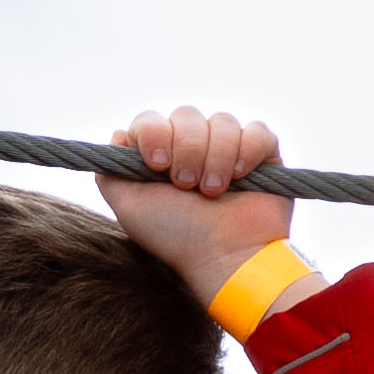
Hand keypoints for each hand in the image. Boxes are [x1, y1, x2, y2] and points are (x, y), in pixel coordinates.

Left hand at [95, 104, 294, 287]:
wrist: (224, 258)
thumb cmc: (177, 237)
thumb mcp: (130, 208)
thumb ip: (111, 172)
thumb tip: (120, 134)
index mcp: (161, 155)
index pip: (151, 120)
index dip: (154, 134)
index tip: (157, 164)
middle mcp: (194, 147)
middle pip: (186, 115)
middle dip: (187, 149)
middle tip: (187, 185)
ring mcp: (229, 148)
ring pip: (221, 121)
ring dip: (216, 157)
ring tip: (212, 192)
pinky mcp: (262, 153)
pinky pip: (256, 131)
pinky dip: (246, 151)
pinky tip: (240, 178)